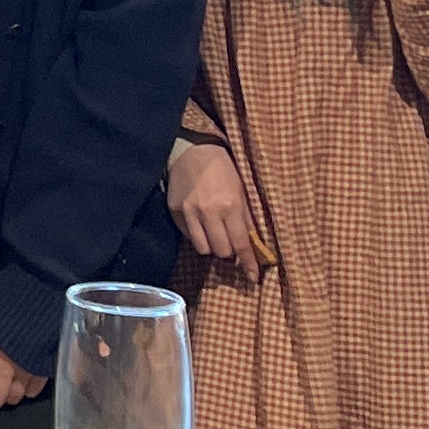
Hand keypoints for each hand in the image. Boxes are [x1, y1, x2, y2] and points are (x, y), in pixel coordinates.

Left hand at [0, 309, 44, 408]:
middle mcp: (7, 366)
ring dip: (7, 394)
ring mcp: (27, 370)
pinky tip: (21, 378)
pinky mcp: (44, 369)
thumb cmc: (5, 303)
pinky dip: (26, 389)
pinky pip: (33, 392)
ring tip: (4, 382)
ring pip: (14, 398)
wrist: (39, 294)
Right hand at [167, 138, 263, 276]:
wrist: (193, 150)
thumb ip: (246, 218)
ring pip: (203, 249)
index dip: (248, 263)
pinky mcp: (175, 212)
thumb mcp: (242, 190)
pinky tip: (200, 223)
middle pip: (221, 251)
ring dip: (212, 245)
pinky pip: (189, 236)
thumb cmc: (223, 169)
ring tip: (214, 234)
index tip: (253, 277)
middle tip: (231, 242)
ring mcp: (189, 213)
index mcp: (230, 206)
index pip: (241, 244)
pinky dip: (197, 235)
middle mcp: (208, 212)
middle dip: (229, 251)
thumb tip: (252, 245)